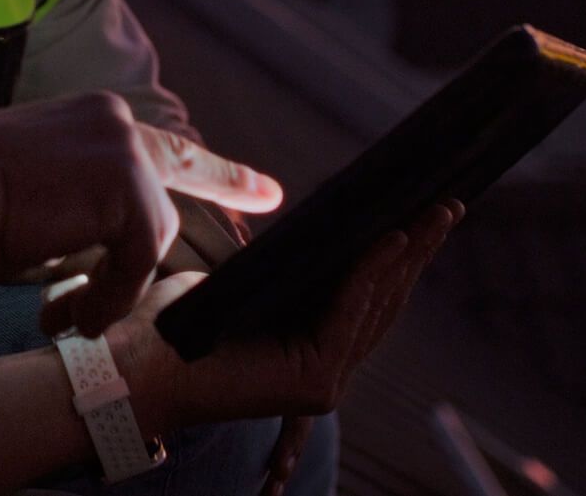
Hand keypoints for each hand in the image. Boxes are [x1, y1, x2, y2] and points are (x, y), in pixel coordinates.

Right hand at [0, 92, 282, 338]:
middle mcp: (112, 121)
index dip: (217, 172)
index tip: (264, 189)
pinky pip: (138, 262)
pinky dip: (106, 297)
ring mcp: (122, 147)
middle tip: (270, 196)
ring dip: (111, 287)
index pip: (162, 148)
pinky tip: (66, 312)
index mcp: (87, 120)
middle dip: (229, 185)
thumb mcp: (38, 203)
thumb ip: (85, 213)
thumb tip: (122, 257)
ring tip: (63, 312)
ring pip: (149, 238)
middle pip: (175, 180)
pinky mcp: (126, 184)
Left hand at [107, 201, 461, 466]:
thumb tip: (318, 225)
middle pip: (386, 298)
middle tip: (450, 203)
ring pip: (376, 303)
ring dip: (408, 254)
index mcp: (312, 346)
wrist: (135, 361)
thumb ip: (286, 265)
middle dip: (421, 249)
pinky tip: (392, 237)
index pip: (370, 295)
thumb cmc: (175, 321)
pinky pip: (350, 312)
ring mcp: (325, 381)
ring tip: (435, 211)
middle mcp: (326, 369)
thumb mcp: (244, 279)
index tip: (429, 209)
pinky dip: (372, 271)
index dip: (402, 253)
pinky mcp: (315, 382)